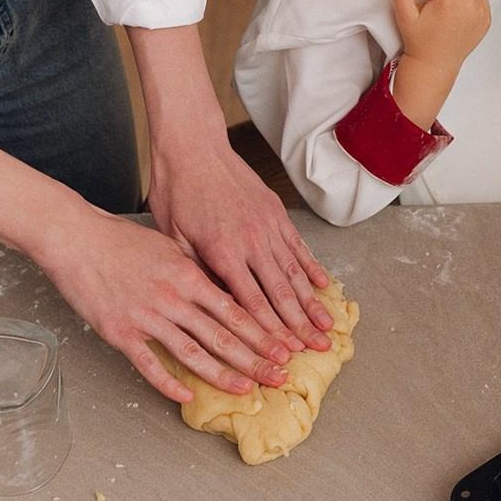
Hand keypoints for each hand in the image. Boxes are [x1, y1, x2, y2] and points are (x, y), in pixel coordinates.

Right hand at [36, 210, 291, 403]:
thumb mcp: (170, 246)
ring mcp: (147, 316)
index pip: (236, 310)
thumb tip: (224, 289)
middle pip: (222, 335)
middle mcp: (173, 297)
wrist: (76, 239)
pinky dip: (168, 383)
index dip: (263, 333)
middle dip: (255, 359)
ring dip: (222, 374)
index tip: (283, 349)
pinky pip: (149, 364)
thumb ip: (197, 270)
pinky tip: (186, 396)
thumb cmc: (122, 241)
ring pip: (192, 353)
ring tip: (245, 389)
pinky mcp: (120, 332)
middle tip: (279, 377)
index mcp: (189, 274)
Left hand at [150, 131, 335, 354]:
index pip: (251, 302)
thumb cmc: (176, 191)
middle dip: (300, 326)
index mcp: (223, 251)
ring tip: (327, 326)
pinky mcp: (275, 212)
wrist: (193, 147)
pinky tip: (322, 286)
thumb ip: (197, 272)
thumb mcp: (173, 238)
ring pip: (295, 272)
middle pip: (280, 293)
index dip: (269, 332)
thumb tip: (213, 307)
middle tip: (318, 349)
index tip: (284, 354)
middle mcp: (251, 240)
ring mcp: (267, 225)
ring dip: (311, 302)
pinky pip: (298, 246)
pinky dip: (311, 268)